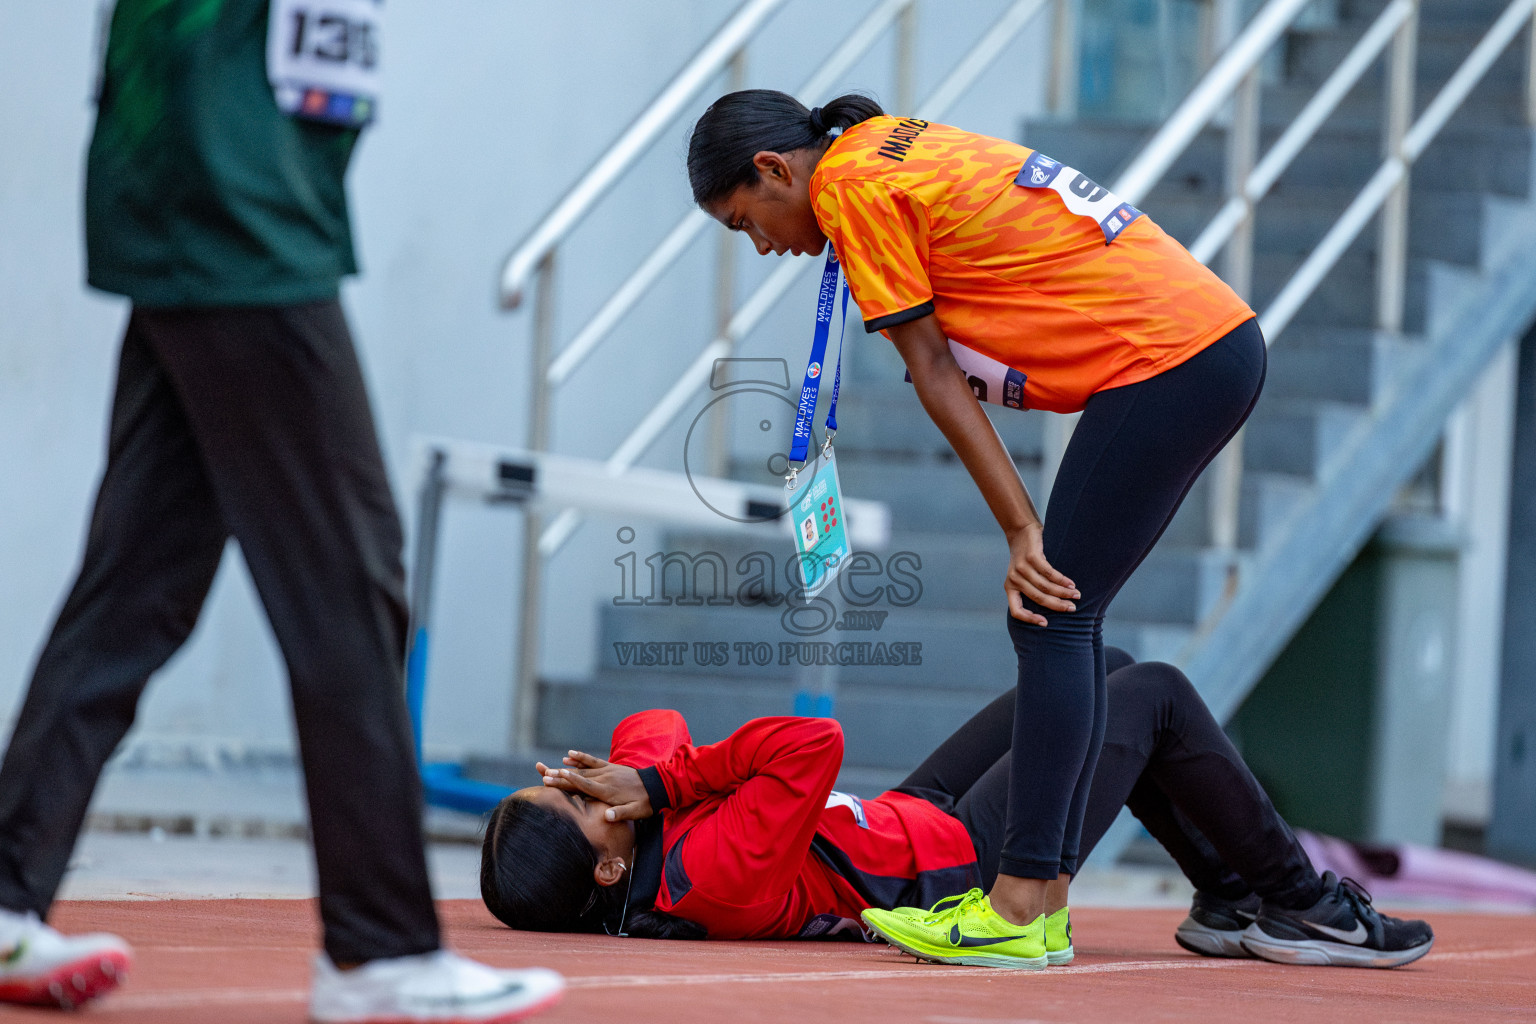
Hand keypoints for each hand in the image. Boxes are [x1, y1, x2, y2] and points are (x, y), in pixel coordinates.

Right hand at [537, 750, 653, 821]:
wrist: (658, 786)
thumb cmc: (645, 802)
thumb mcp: (636, 812)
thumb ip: (620, 813)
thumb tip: (606, 817)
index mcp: (608, 790)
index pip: (585, 784)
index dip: (570, 780)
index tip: (557, 775)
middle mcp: (604, 778)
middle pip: (578, 776)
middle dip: (560, 776)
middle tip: (543, 774)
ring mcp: (607, 770)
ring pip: (582, 769)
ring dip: (564, 768)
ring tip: (549, 768)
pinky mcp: (610, 766)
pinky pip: (593, 760)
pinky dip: (580, 757)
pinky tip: (568, 755)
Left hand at [1005, 522, 1078, 625]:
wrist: (1021, 531)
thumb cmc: (1026, 558)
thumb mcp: (1023, 576)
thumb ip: (1031, 589)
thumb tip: (1052, 608)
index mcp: (1010, 587)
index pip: (1016, 610)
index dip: (1030, 619)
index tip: (1046, 623)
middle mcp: (1014, 579)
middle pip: (1038, 598)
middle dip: (1057, 605)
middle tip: (1072, 608)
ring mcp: (1021, 568)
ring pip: (1045, 586)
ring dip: (1063, 593)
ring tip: (1076, 594)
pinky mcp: (1031, 557)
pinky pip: (1049, 573)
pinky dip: (1062, 580)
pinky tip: (1071, 583)